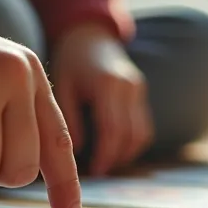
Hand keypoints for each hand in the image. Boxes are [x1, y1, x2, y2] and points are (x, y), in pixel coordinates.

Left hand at [52, 24, 151, 176]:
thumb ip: (69, 117)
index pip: (113, 129)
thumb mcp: (62, 86)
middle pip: (130, 134)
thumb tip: (78, 150)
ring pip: (142, 132)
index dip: (105, 154)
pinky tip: (115, 150)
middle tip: (98, 171)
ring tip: (106, 164)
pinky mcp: (142, 91)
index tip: (94, 171)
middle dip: (115, 157)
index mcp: (108, 84)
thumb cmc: (70, 62)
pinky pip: (144, 125)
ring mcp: (139, 88)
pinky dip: (133, 142)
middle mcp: (129, 85)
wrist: (90, 35)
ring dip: (127, 152)